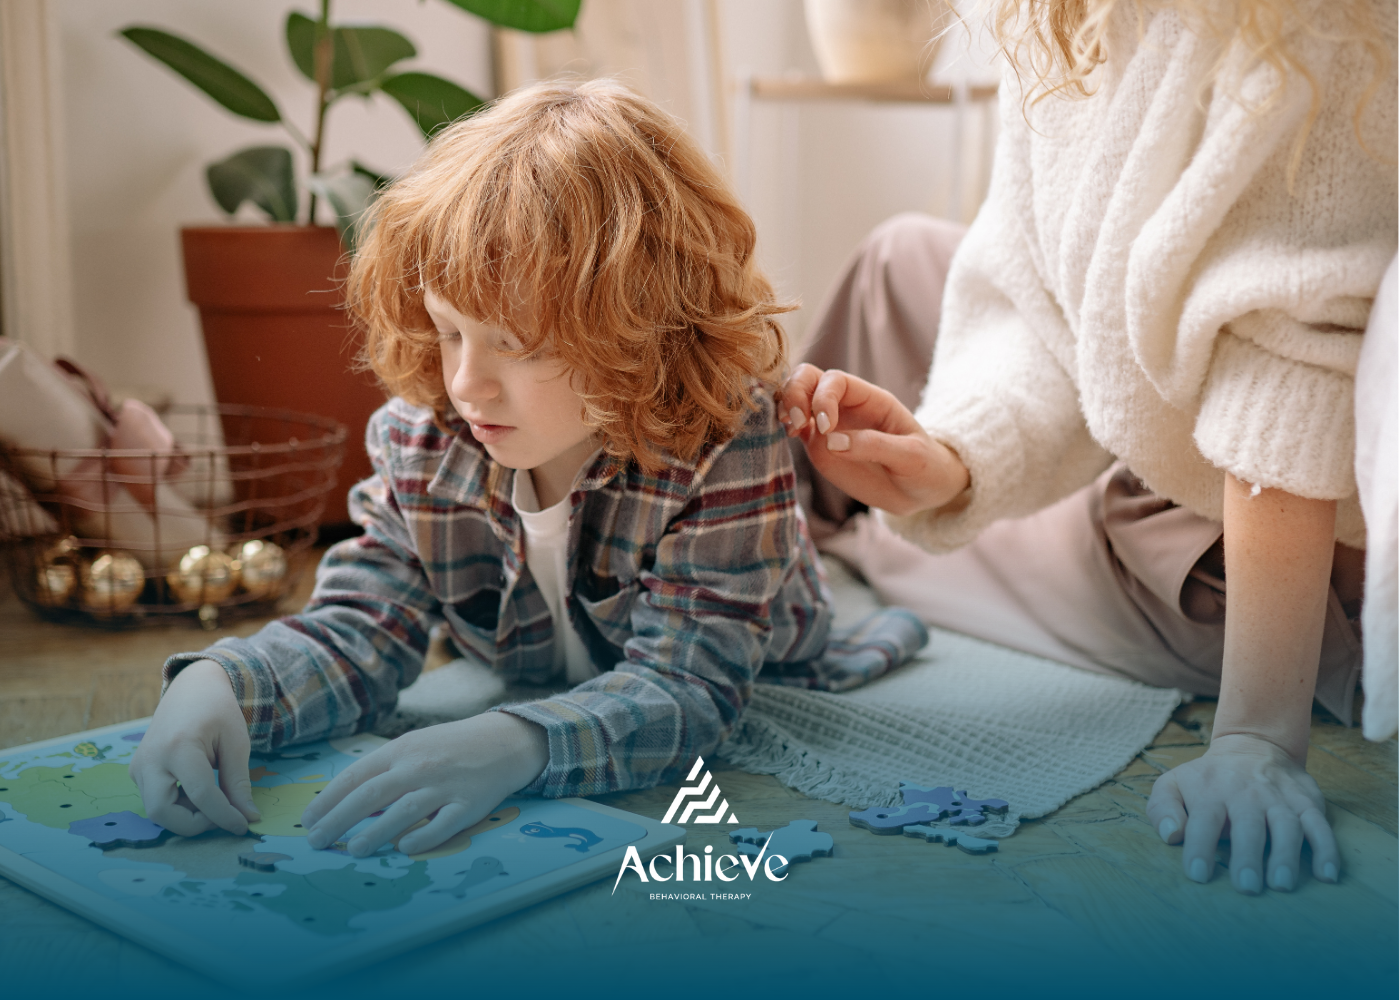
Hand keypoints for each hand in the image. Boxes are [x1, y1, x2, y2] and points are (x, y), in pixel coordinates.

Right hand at [128, 659, 260, 836]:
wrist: (192, 688)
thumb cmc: (218, 711)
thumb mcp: (236, 743)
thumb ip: (238, 783)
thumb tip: (248, 817)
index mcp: (179, 747)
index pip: (201, 795)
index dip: (224, 816)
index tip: (244, 825)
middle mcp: (150, 759)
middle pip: (163, 812)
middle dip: (195, 824)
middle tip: (223, 814)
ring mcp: (138, 766)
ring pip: (156, 811)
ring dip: (187, 815)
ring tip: (213, 795)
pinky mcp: (137, 771)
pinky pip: (155, 800)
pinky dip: (178, 805)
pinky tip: (198, 790)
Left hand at [300, 712, 548, 857]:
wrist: (503, 742)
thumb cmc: (451, 747)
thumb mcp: (414, 747)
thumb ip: (384, 771)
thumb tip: (346, 802)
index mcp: (401, 750)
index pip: (356, 776)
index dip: (329, 799)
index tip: (308, 820)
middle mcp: (420, 766)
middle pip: (372, 795)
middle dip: (339, 819)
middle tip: (317, 841)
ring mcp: (445, 785)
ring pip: (404, 811)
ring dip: (376, 832)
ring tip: (353, 850)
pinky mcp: (469, 804)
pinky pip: (443, 825)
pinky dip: (423, 838)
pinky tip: (406, 849)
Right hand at [778, 363, 968, 515]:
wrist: (922, 491)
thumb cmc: (925, 468)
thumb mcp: (911, 456)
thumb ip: (874, 445)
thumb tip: (831, 440)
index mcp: (871, 399)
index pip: (836, 381)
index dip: (823, 397)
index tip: (826, 427)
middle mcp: (846, 406)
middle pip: (808, 378)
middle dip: (794, 393)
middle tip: (796, 423)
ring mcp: (829, 425)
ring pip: (794, 399)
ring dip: (783, 407)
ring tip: (787, 429)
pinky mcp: (819, 446)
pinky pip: (793, 428)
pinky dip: (781, 428)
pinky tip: (783, 438)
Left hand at [1146, 733, 1338, 892]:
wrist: (1253, 746)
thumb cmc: (1207, 779)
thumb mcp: (1174, 784)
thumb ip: (1163, 809)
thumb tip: (1171, 835)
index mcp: (1211, 791)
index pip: (1204, 820)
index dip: (1200, 846)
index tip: (1198, 874)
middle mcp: (1247, 793)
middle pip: (1248, 824)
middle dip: (1248, 855)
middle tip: (1246, 886)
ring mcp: (1279, 797)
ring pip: (1287, 824)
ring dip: (1286, 854)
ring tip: (1281, 884)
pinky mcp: (1306, 802)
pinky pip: (1320, 825)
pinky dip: (1327, 849)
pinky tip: (1327, 875)